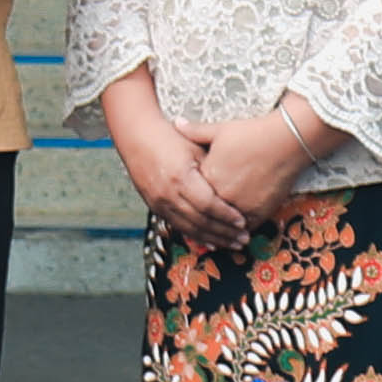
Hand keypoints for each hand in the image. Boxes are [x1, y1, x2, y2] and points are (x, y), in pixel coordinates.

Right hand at [106, 92, 239, 239]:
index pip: (208, 204)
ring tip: (233, 245)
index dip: (226, 216)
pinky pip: (179, 227)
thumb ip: (213, 170)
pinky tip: (212, 242)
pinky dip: (197, 236)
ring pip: (190, 228)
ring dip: (213, 239)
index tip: (243, 222)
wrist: (137, 136)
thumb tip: (237, 190)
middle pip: (200, 221)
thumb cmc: (170, 138)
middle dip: (225, 233)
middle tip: (244, 239)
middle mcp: (168, 194)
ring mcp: (159, 203)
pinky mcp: (155, 207)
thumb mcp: (196, 148)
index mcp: (180, 177)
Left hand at [193, 109, 314, 222]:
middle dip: (203, 214)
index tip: (190, 195)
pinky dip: (240, 228)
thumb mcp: (220, 130)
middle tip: (200, 218)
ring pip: (225, 223)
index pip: (193, 192)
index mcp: (208, 176)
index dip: (192, 193)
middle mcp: (222, 195)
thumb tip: (177, 122)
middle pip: (207, 210)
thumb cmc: (252, 134)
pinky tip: (237, 228)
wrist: (286, 141)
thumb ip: (196, 131)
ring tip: (218, 230)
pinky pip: (244, 227)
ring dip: (221, 227)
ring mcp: (240, 206)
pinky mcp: (259, 213)